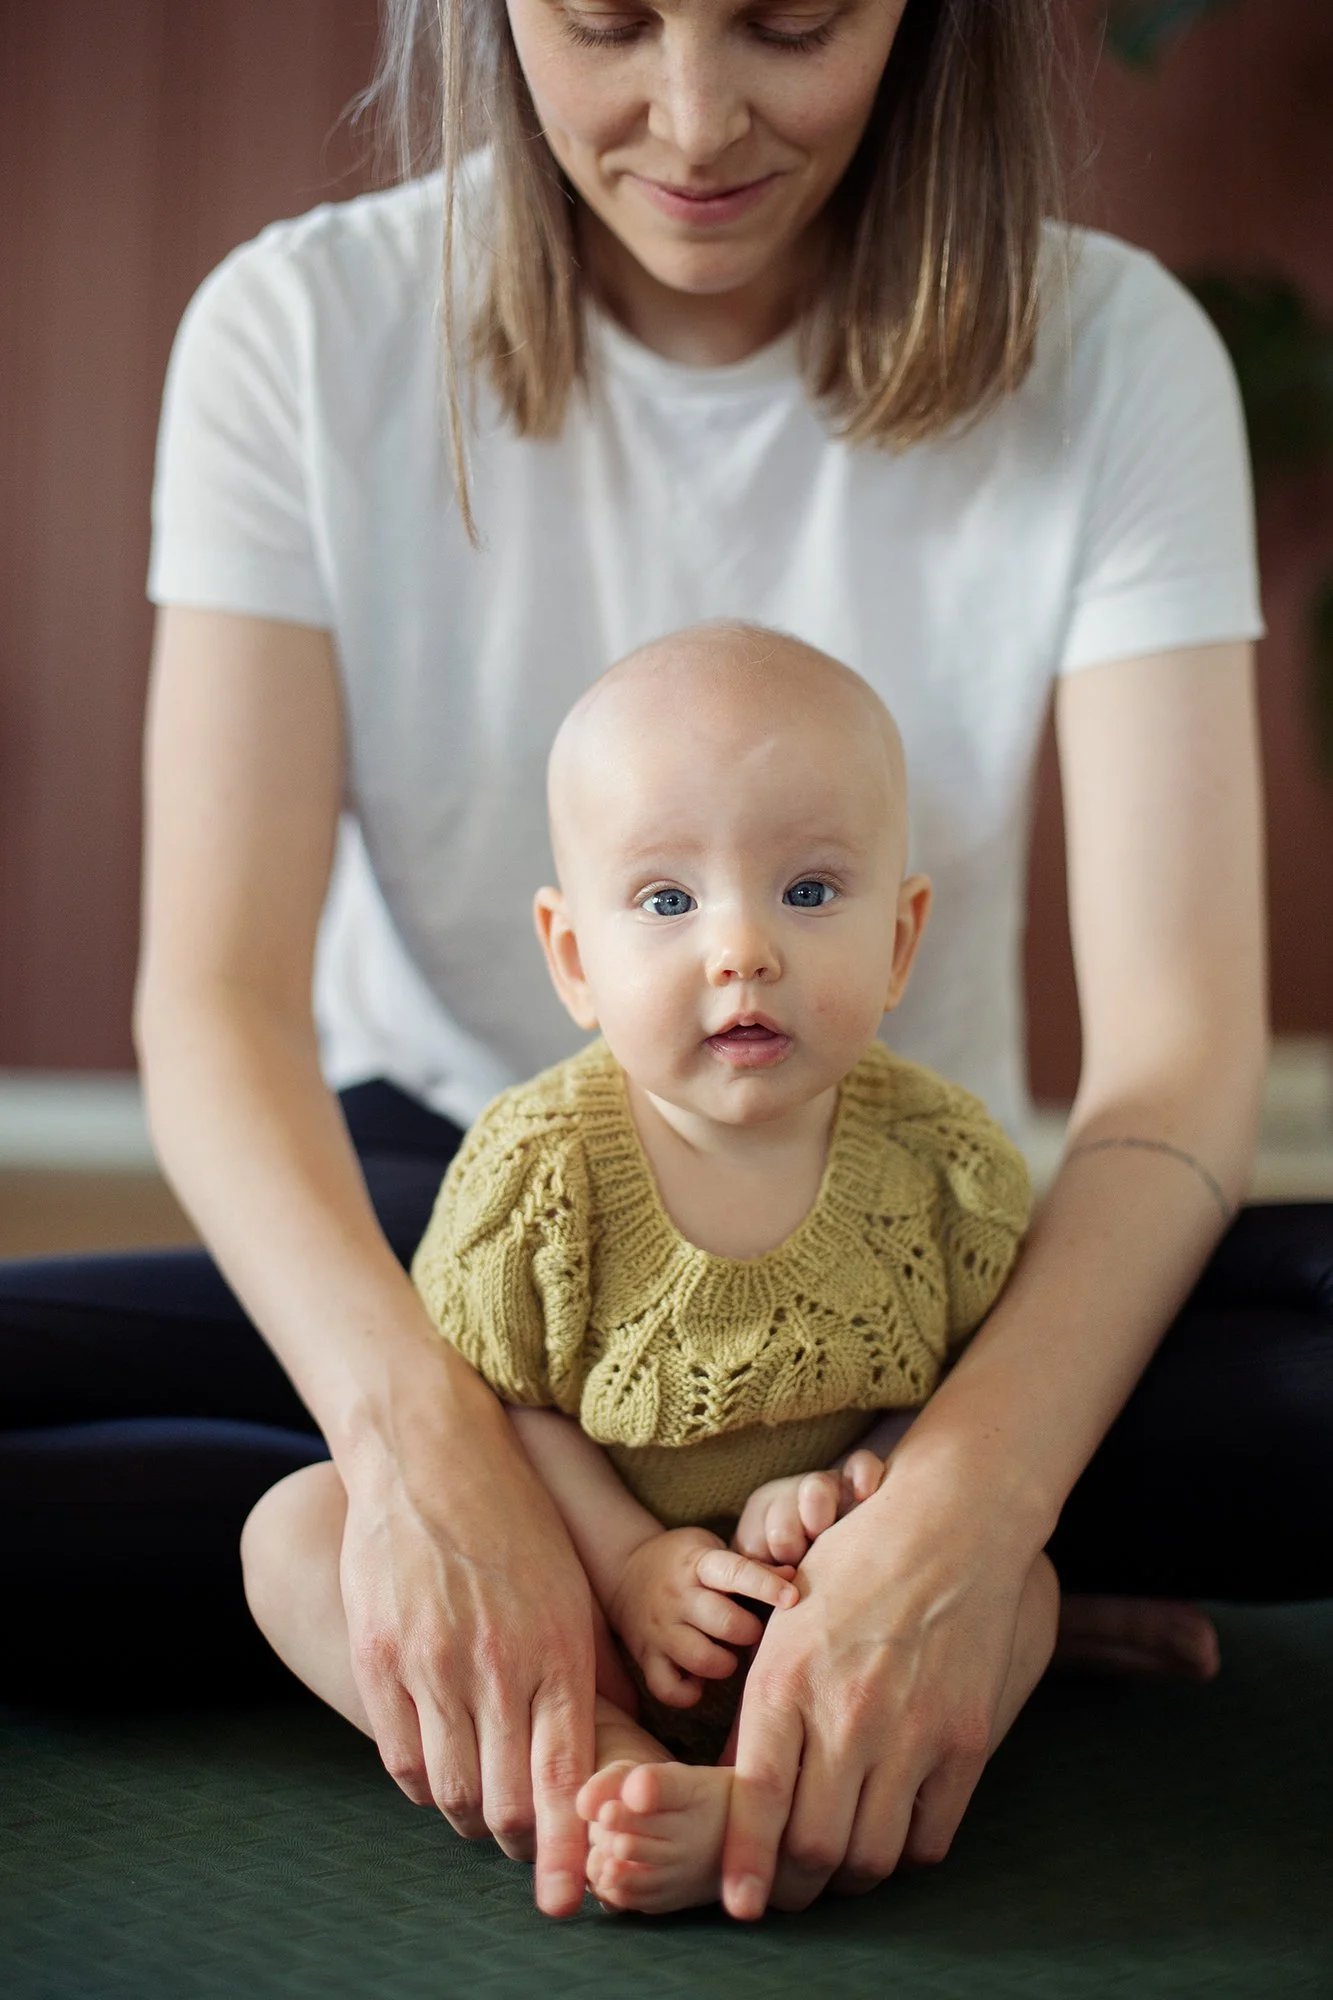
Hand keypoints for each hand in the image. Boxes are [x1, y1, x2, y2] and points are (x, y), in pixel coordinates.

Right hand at [338, 1367, 599, 1917]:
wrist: (430, 1453)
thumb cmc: (514, 1523)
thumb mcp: (569, 1591)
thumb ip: (586, 1671)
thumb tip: (609, 1745)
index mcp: (558, 1650)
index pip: (565, 1780)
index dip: (568, 1852)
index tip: (571, 1900)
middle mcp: (497, 1666)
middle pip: (504, 1805)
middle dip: (519, 1843)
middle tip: (526, 1846)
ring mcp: (431, 1663)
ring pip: (449, 1792)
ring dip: (468, 1816)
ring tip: (481, 1807)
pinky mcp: (378, 1656)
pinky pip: (400, 1757)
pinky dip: (422, 1783)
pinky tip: (438, 1768)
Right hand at [607, 1526, 797, 1707]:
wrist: (624, 1571)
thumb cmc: (684, 1562)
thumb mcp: (712, 1550)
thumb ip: (749, 1567)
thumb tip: (792, 1576)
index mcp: (698, 1564)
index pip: (735, 1572)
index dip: (766, 1586)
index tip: (793, 1597)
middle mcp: (677, 1597)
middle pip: (725, 1623)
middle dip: (749, 1632)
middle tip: (748, 1630)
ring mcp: (660, 1630)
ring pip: (701, 1659)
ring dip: (724, 1664)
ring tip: (726, 1654)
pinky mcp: (645, 1657)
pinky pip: (668, 1689)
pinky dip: (689, 1693)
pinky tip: (699, 1680)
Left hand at [720, 1460, 1053, 1918]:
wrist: (949, 1525)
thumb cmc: (854, 1567)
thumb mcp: (785, 1627)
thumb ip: (761, 1710)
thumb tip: (739, 1787)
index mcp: (786, 1681)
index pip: (755, 1800)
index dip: (744, 1866)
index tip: (741, 1904)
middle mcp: (845, 1713)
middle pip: (813, 1847)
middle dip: (794, 1884)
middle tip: (789, 1887)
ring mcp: (911, 1731)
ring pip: (871, 1855)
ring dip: (850, 1876)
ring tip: (840, 1865)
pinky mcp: (965, 1739)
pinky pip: (932, 1837)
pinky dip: (908, 1853)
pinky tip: (894, 1832)